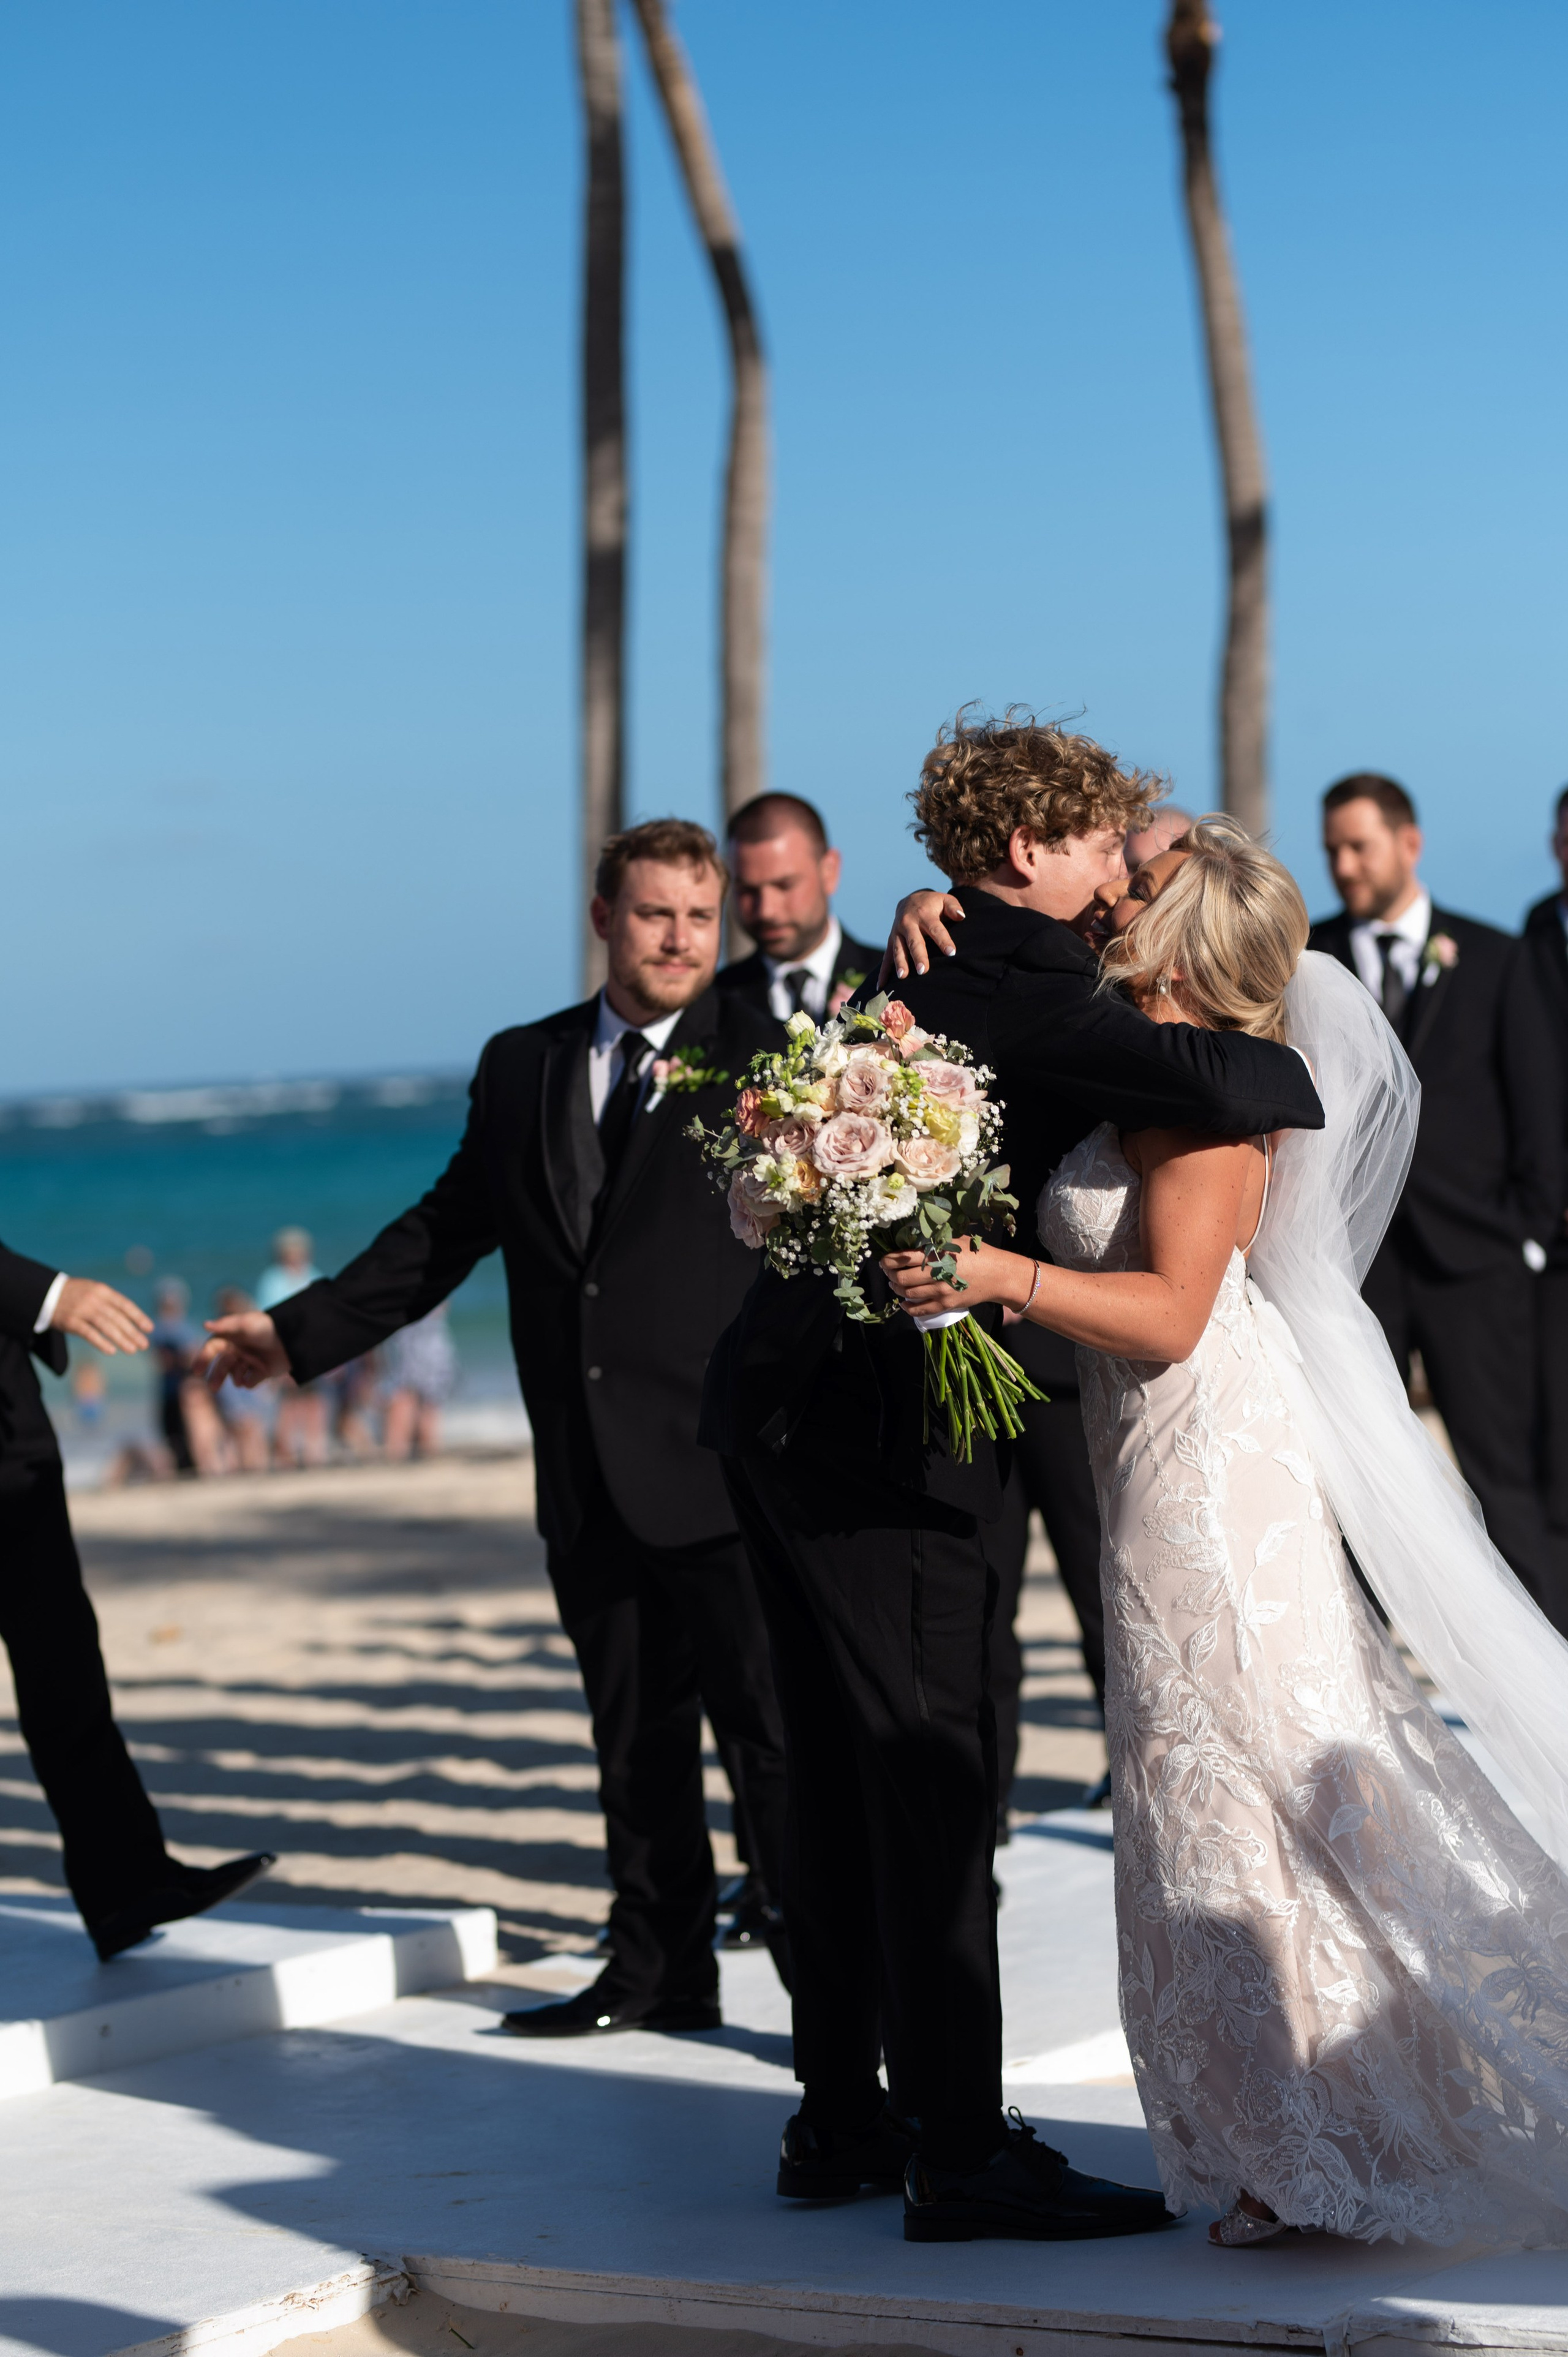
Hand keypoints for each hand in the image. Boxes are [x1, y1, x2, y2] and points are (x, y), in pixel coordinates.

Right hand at [50, 1278, 153, 1355]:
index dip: (138, 1317)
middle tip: (144, 1344)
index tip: (149, 1328)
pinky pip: (88, 1333)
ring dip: (121, 1339)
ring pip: (106, 1326)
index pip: (125, 1304)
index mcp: (102, 1291)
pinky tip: (111, 1351)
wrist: (46, 1293)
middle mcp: (94, 1299)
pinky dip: (100, 1342)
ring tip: (132, 1350)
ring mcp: (82, 1310)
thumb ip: (110, 1302)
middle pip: (117, 1317)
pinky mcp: (71, 1321)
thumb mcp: (94, 1291)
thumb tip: (132, 1318)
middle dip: (133, 1332)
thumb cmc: (76, 1295)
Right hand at [194, 1312, 288, 1389]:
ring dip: (237, 1375)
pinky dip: (252, 1379)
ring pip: (235, 1376)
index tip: (197, 1371)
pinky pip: (250, 1382)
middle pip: (222, 1366)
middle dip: (217, 1377)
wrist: (293, 1339)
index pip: (212, 1349)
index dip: (203, 1359)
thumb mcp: (246, 1323)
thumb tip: (205, 1324)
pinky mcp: (261, 1372)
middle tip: (213, 1388)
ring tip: (242, 1375)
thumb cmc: (268, 1328)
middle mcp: (239, 1350)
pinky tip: (261, 1371)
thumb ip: (226, 1325)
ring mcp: (249, 1362)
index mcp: (232, 1337)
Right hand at [879, 889, 965, 984]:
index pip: (935, 929)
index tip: (951, 953)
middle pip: (914, 941)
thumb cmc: (932, 904)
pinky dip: (883, 971)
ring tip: (903, 976)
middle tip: (923, 970)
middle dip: (918, 956)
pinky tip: (882, 985)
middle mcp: (908, 923)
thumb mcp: (944, 900)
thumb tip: (960, 916)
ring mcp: (897, 933)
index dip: (943, 941)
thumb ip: (953, 907)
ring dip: (900, 963)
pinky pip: (886, 957)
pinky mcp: (890, 941)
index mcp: (924, 914)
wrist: (909, 900)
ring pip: (898, 949)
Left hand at [880, 1238, 1033, 1315]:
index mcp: (938, 1254)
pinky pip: (920, 1310)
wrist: (998, 1275)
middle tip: (889, 1271)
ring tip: (895, 1283)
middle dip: (890, 1275)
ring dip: (897, 1288)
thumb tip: (911, 1239)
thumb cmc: (977, 1253)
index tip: (884, 1260)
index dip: (889, 1260)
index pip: (904, 1258)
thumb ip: (934, 1241)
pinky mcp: (946, 1305)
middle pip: (902, 1278)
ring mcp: (941, 1292)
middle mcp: (937, 1274)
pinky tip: (904, 1302)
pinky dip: (908, 1307)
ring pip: (908, 1294)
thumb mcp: (956, 1240)